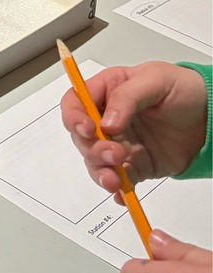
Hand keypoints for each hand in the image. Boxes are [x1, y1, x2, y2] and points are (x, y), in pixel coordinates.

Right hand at [60, 62, 207, 194]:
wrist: (210, 117)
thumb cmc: (183, 89)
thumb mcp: (156, 80)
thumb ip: (128, 97)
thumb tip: (106, 122)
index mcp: (107, 91)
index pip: (75, 102)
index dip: (74, 116)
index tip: (87, 129)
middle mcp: (108, 118)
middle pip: (82, 137)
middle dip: (92, 149)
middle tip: (115, 154)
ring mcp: (120, 143)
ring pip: (96, 161)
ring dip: (101, 172)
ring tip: (116, 179)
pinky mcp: (136, 165)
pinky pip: (119, 179)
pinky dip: (118, 190)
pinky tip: (123, 193)